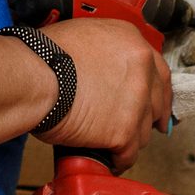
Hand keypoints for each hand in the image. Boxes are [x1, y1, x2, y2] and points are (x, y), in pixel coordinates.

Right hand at [36, 19, 170, 171]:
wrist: (35, 77)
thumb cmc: (44, 55)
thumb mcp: (83, 35)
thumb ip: (106, 51)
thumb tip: (104, 68)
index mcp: (131, 41)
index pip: (159, 70)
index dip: (157, 91)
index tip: (156, 102)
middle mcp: (141, 69)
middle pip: (157, 101)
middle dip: (151, 117)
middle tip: (142, 127)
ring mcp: (136, 101)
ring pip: (144, 130)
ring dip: (130, 139)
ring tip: (112, 143)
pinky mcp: (125, 131)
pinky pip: (128, 153)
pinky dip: (118, 159)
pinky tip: (109, 159)